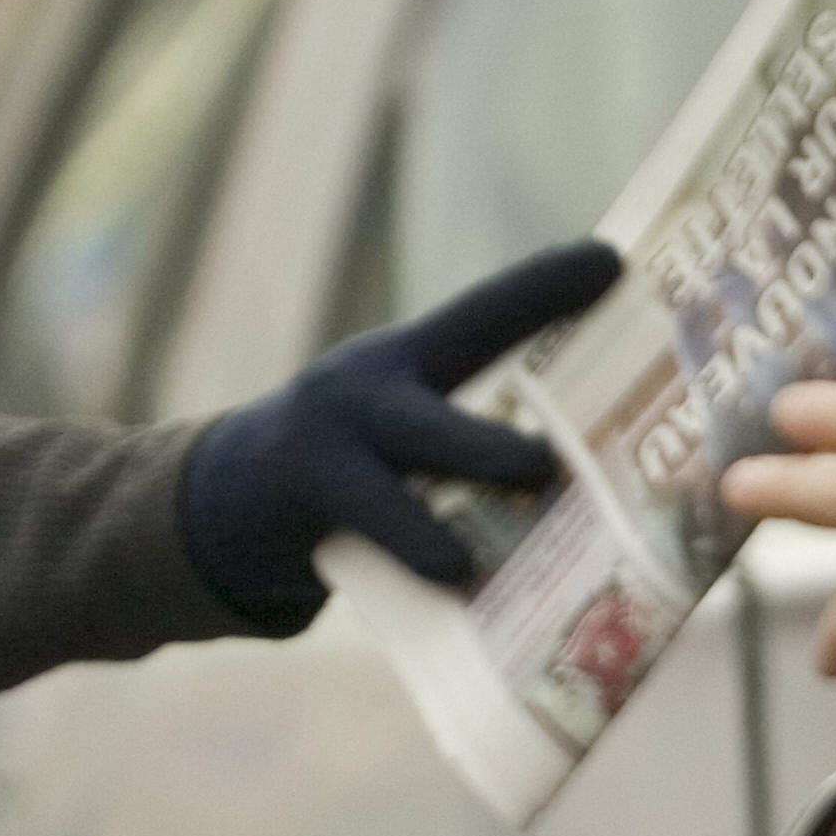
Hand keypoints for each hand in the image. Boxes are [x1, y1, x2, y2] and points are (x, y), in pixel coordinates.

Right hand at [181, 240, 621, 631]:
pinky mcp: (304, 492)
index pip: (485, 313)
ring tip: (535, 478)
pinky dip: (419, 548)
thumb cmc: (346, 478)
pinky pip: (372, 522)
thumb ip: (466, 441)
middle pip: (457, 357)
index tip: (612, 261)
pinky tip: (460, 573)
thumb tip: (586, 486)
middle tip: (574, 422)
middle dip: (526, 363)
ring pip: (417, 442)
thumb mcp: (399, 436)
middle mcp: (370, 382)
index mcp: (406, 359)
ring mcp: (333, 432)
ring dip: (478, 460)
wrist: (222, 509)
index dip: (545, 286)